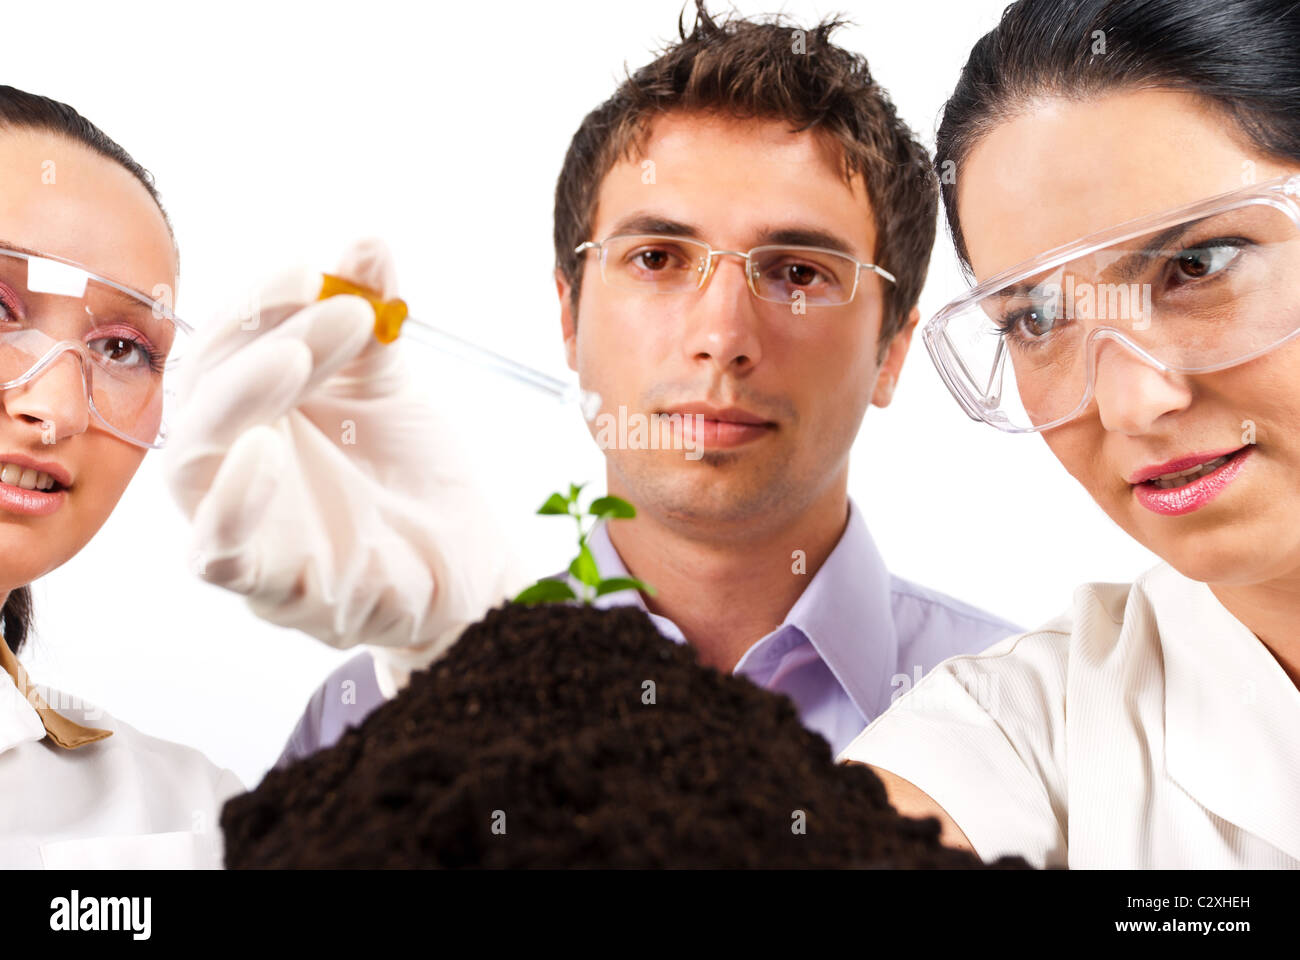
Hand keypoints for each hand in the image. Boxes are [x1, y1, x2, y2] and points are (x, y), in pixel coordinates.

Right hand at [164, 239, 525, 693]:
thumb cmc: (412, 477)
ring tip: (293, 356)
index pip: (227, 349)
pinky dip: (232, 503)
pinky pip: (219, 550)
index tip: (311, 271)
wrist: (467, 562)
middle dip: (261, 338)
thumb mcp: (391, 387)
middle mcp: (234, 463)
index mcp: (255, 412)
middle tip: (332, 305)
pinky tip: (263, 452)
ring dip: (239, 400)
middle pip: (205, 392)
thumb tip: (367, 240)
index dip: (258, 307)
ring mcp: (243, 525)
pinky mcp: (267, 584)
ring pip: (195, 462)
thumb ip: (369, 319)